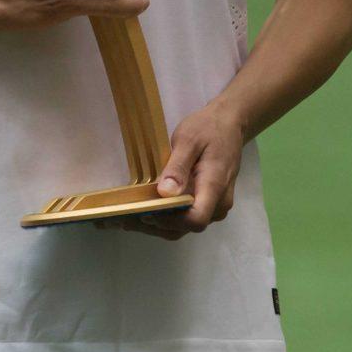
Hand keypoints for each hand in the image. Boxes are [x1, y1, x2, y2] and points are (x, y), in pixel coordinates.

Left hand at [93, 102, 245, 239]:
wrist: (229, 124)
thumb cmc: (208, 128)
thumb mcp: (189, 139)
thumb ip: (178, 166)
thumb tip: (165, 193)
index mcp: (215, 186)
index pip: (196, 218)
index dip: (170, 221)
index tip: (145, 213)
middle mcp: (218, 204)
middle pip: (186, 227)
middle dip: (154, 227)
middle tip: (122, 220)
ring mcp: (214, 206)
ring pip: (184, 226)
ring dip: (156, 225)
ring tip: (125, 219)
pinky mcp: (207, 203)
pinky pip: (186, 217)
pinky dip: (165, 218)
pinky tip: (144, 210)